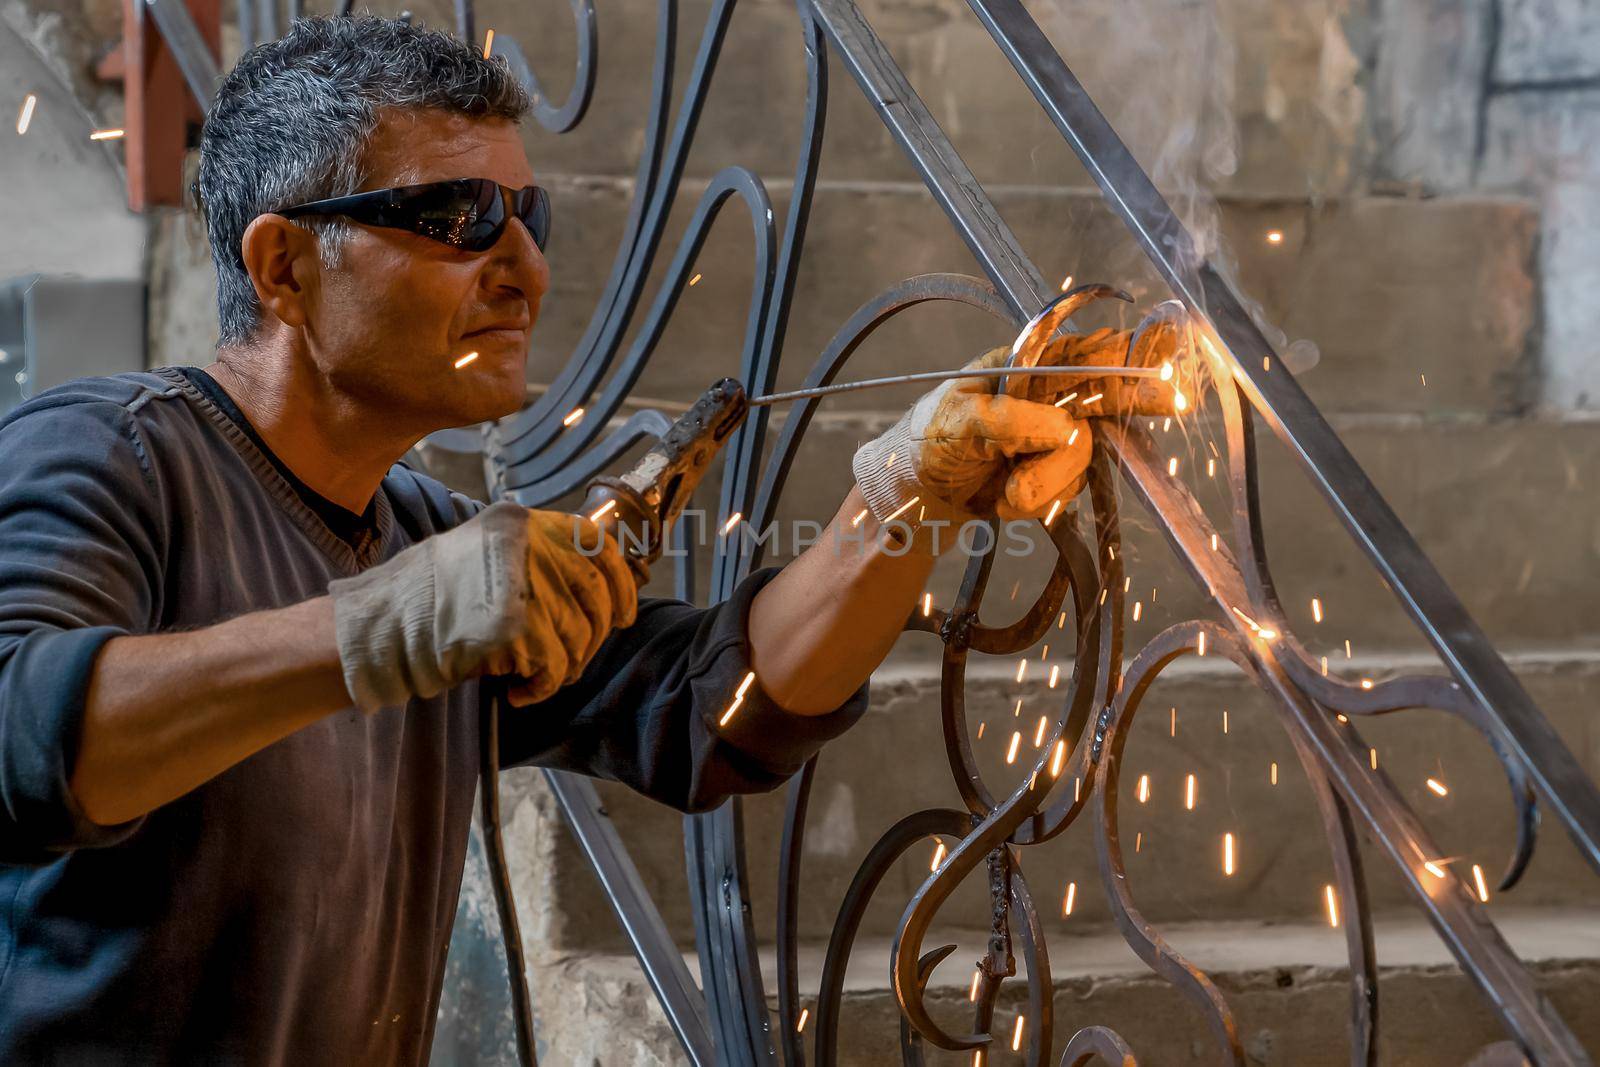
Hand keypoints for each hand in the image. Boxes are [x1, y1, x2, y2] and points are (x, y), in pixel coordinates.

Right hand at [328, 502, 638, 711]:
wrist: (376, 629)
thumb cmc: (426, 604)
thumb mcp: (483, 559)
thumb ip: (535, 563)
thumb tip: (597, 591)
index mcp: (520, 521)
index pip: (596, 542)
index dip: (621, 582)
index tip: (625, 613)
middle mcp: (526, 542)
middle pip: (595, 592)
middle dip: (595, 633)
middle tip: (573, 659)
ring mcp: (520, 579)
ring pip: (579, 633)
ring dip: (563, 666)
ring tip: (531, 677)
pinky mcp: (512, 623)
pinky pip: (554, 665)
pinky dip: (541, 687)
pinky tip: (517, 691)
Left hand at [852, 312, 1190, 527]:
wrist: (914, 496)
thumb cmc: (928, 442)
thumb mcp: (958, 421)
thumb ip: (1009, 420)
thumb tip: (1062, 429)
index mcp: (1024, 369)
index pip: (1084, 354)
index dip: (1127, 354)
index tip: (1163, 359)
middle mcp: (1044, 399)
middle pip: (1103, 400)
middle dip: (1131, 403)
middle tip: (1173, 401)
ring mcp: (1049, 439)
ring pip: (1080, 458)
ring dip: (1042, 481)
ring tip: (1004, 489)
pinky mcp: (1049, 475)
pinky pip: (1065, 490)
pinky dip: (1034, 500)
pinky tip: (1004, 498)